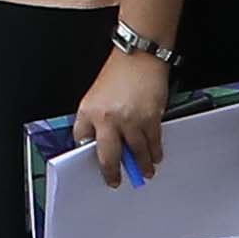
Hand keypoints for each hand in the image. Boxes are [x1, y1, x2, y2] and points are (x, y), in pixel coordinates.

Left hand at [69, 41, 170, 182]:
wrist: (139, 56)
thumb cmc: (118, 72)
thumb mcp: (95, 95)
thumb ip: (94, 118)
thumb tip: (97, 139)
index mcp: (89, 112)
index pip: (82, 140)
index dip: (87, 152)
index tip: (94, 164)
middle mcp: (108, 119)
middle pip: (109, 157)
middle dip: (112, 173)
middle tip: (115, 181)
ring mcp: (130, 121)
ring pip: (136, 153)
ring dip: (141, 166)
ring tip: (144, 172)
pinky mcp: (151, 119)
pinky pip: (153, 143)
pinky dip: (155, 152)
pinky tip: (155, 156)